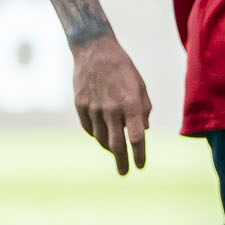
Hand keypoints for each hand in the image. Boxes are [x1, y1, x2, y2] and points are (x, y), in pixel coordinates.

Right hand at [72, 34, 150, 175]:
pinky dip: (96, 135)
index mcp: (131, 104)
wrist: (94, 51)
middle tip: (124, 173)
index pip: (137, 137)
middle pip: (116, 144)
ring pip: (101, 138)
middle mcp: (111, 109)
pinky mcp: (80, 106)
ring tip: (116, 152)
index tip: (140, 167)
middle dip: (121, 161)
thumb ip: (143, 111)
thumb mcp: (140, 87)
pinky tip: (102, 135)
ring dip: (109, 147)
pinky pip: (89, 129)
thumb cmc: (123, 70)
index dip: (139, 155)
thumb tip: (143, 133)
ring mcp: (93, 108)